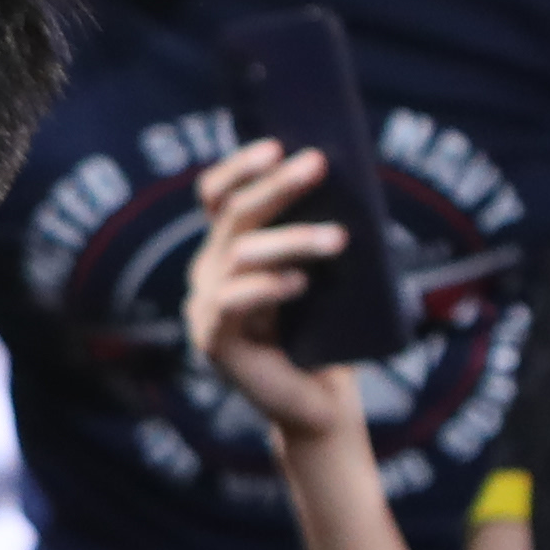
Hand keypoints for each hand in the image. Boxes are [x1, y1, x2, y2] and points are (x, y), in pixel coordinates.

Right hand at [183, 138, 366, 442]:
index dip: (241, 167)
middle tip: (318, 165)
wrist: (322, 403)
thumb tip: (343, 182)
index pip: (219, 196)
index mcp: (229, 249)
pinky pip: (232, 303)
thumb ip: (318, 233)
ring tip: (338, 239)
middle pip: (234, 215)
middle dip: (277, 187)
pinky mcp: (214, 343)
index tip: (279, 145)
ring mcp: (206, 308)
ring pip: (240, 254)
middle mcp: (209, 273)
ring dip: (292, 240)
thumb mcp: (325, 273)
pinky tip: (300, 284)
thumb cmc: (327, 333)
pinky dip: (267, 288)